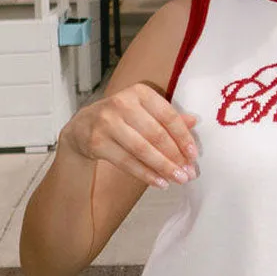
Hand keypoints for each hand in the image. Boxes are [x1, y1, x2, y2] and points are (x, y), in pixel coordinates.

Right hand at [60, 82, 198, 188]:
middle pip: (155, 135)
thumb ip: (167, 117)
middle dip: (175, 157)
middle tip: (188, 173)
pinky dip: (145, 174)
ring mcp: (107, 122)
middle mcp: (122, 103)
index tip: (194, 155)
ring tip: (177, 179)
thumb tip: (194, 121)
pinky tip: (159, 182)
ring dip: (163, 167)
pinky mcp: (97, 141)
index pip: (168, 116)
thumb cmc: (121, 118)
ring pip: (141, 150)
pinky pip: (127, 162)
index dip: (183, 137)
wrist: (82, 126)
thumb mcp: (144, 110)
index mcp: (139, 93)